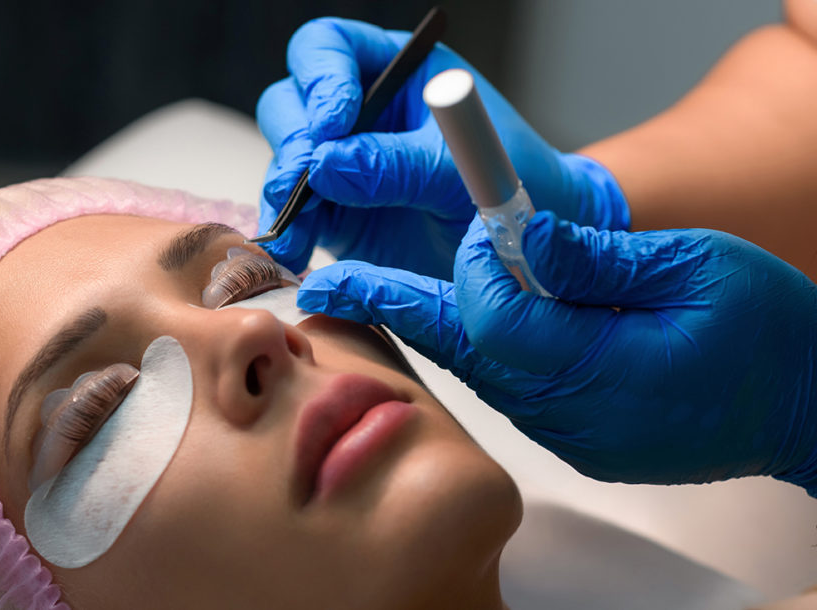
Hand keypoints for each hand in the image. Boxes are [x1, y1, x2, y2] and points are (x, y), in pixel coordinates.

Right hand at [256, 17, 629, 275]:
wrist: (526, 248)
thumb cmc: (512, 184)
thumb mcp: (462, 169)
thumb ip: (397, 164)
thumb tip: (324, 166)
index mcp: (397, 74)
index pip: (332, 48)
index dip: (322, 79)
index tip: (334, 124)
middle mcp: (361, 112)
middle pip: (292, 101)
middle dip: (296, 141)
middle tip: (306, 180)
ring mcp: (343, 164)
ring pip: (286, 157)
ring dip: (284, 191)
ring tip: (299, 230)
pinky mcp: (336, 213)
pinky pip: (295, 213)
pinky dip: (290, 230)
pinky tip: (296, 251)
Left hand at [298, 212, 816, 493]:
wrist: (809, 408)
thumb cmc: (769, 333)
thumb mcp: (696, 270)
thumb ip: (600, 257)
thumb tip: (520, 236)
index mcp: (600, 368)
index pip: (491, 316)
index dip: (474, 266)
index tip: (484, 225)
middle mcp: (570, 412)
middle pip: (463, 352)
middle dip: (396, 310)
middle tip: (328, 287)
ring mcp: (571, 432)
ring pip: (480, 372)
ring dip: (437, 327)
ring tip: (376, 295)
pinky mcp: (578, 436)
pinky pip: (512, 390)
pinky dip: (482, 350)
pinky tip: (469, 321)